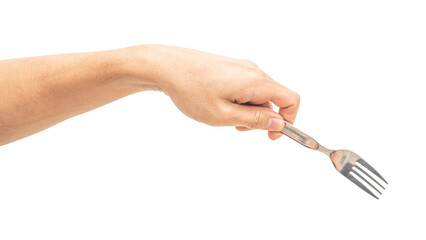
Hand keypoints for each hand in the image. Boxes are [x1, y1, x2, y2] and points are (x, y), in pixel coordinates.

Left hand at [128, 45, 299, 139]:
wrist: (165, 66)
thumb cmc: (191, 91)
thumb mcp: (224, 115)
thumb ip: (254, 121)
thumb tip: (279, 123)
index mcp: (257, 81)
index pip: (291, 99)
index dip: (288, 120)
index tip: (271, 136)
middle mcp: (253, 71)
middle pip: (272, 99)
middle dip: (259, 118)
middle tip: (234, 126)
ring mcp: (242, 67)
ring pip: (256, 95)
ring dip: (246, 111)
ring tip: (220, 114)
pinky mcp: (231, 67)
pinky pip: (244, 88)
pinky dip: (237, 101)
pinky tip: (216, 104)